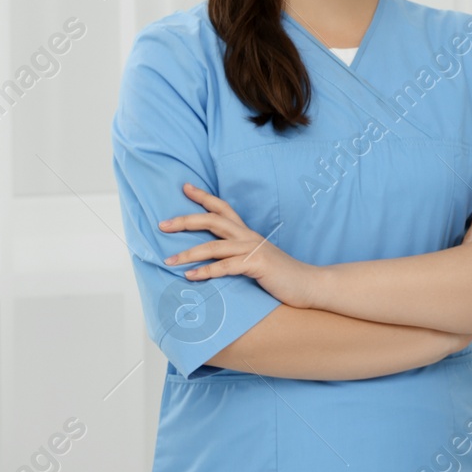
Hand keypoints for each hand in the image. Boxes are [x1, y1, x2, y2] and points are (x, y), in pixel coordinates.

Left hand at [161, 182, 320, 307]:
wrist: (309, 284)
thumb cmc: (282, 275)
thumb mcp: (257, 259)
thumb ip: (238, 255)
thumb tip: (215, 259)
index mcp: (248, 234)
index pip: (223, 209)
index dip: (204, 197)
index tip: (184, 187)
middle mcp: (249, 237)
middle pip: (213, 220)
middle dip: (186, 220)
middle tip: (162, 224)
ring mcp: (254, 249)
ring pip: (214, 245)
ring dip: (188, 252)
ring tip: (169, 260)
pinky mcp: (257, 264)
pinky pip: (226, 266)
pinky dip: (206, 271)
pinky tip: (191, 276)